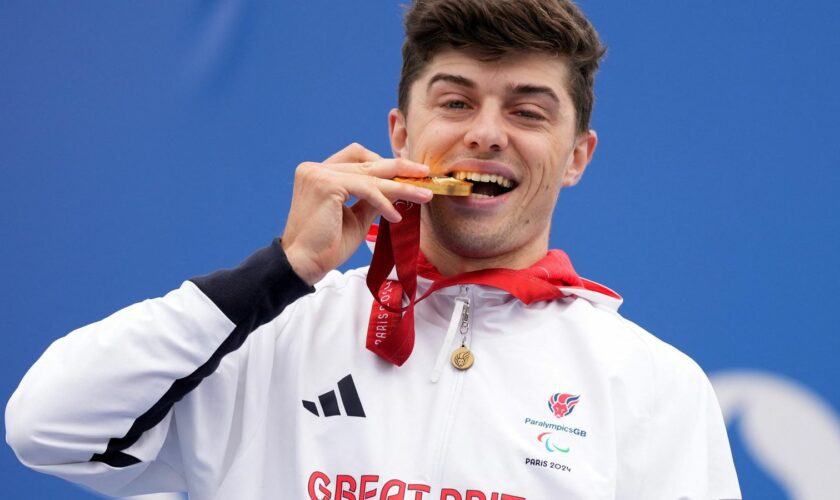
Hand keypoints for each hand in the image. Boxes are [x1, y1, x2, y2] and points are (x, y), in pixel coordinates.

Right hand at [281, 143, 431, 284]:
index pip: (357, 157)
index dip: (384, 163)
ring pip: (370, 175)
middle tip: (425, 174)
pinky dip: (384, 201)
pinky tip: (395, 216)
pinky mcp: (326, 185)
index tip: (409, 173)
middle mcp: (316, 169)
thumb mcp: (355, 217)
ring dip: (400, 186)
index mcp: (319, 173)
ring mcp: (319, 174)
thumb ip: (371, 199)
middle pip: (366, 161)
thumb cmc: (327, 246)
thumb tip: (396, 189)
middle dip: (399, 168)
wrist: (304, 264)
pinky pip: (366, 189)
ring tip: (423, 196)